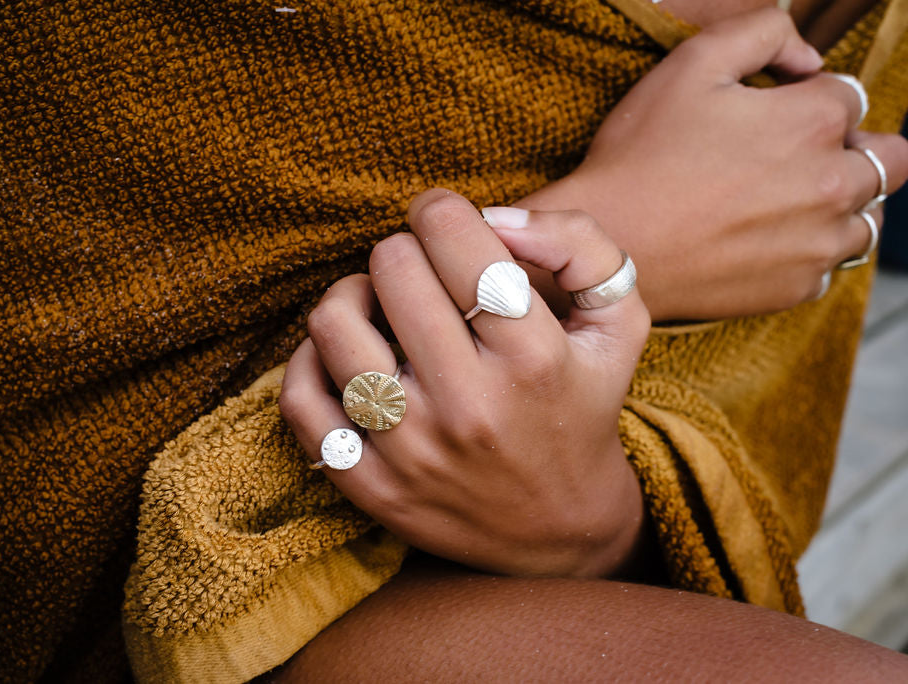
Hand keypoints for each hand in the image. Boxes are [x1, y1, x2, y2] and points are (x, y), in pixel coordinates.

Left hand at [280, 189, 649, 577]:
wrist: (561, 530)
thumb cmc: (582, 405)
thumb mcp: (617, 322)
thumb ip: (578, 245)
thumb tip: (496, 214)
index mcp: (533, 357)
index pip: (455, 240)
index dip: (439, 210)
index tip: (442, 221)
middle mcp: (469, 406)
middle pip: (393, 270)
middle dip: (404, 252)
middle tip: (420, 272)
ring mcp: (412, 452)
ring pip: (334, 325)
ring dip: (352, 296)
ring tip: (377, 306)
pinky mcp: (370, 486)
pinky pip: (301, 400)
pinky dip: (309, 360)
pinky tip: (345, 356)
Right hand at [518, 8, 907, 320]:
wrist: (609, 244)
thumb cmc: (641, 155)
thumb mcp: (691, 64)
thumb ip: (762, 33)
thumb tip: (806, 60)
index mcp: (816, 120)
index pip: (849, 96)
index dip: (807, 98)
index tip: (766, 115)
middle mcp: (835, 184)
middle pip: (888, 158)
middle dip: (850, 150)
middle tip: (791, 159)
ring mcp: (819, 243)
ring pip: (869, 218)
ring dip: (841, 205)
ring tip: (783, 203)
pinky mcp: (795, 287)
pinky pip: (828, 266)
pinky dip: (807, 252)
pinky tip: (760, 241)